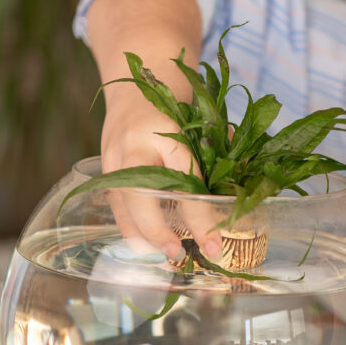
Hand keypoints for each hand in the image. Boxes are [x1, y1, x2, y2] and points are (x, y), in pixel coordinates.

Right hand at [99, 89, 221, 260]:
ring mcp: (112, 158)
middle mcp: (133, 144)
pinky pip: (115, 206)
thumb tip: (242, 196)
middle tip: (175, 252)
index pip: (184, 179)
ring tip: (161, 257)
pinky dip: (130, 228)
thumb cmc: (176, 106)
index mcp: (165, 129)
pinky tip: (145, 246)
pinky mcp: (104, 170)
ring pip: (121, 205)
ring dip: (140, 237)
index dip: (200, 217)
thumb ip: (222, 153)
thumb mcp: (201, 122)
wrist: (134, 87)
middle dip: (156, 229)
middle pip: (139, 194)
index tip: (214, 245)